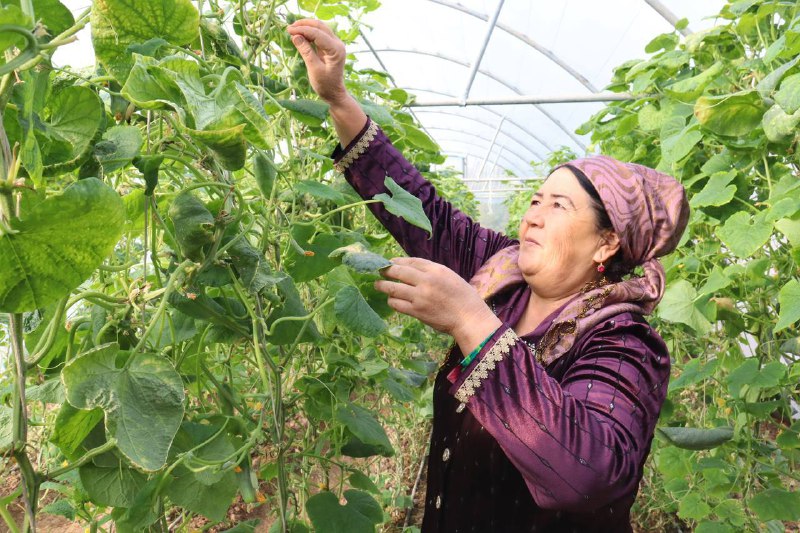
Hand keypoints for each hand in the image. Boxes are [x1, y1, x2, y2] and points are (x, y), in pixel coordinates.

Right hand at [287, 19, 347, 104]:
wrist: (334, 93)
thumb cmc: (325, 84)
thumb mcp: (314, 69)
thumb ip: (306, 52)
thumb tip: (295, 36)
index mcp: (336, 49)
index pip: (318, 33)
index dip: (302, 29)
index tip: (289, 30)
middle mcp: (337, 44)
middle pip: (320, 26)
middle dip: (304, 24)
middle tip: (289, 28)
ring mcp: (335, 44)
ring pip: (320, 28)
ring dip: (306, 27)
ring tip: (292, 30)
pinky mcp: (330, 46)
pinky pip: (320, 35)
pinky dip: (309, 33)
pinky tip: (299, 35)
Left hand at [374, 257, 500, 345]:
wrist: (469, 318)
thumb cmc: (463, 297)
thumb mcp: (450, 276)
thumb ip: (432, 272)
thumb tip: (411, 269)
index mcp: (436, 270)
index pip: (411, 261)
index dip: (398, 261)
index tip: (390, 262)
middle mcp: (426, 281)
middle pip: (398, 271)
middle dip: (385, 270)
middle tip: (379, 271)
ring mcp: (420, 297)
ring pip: (393, 288)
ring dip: (382, 285)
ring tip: (377, 285)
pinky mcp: (417, 311)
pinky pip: (397, 304)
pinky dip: (392, 301)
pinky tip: (391, 300)